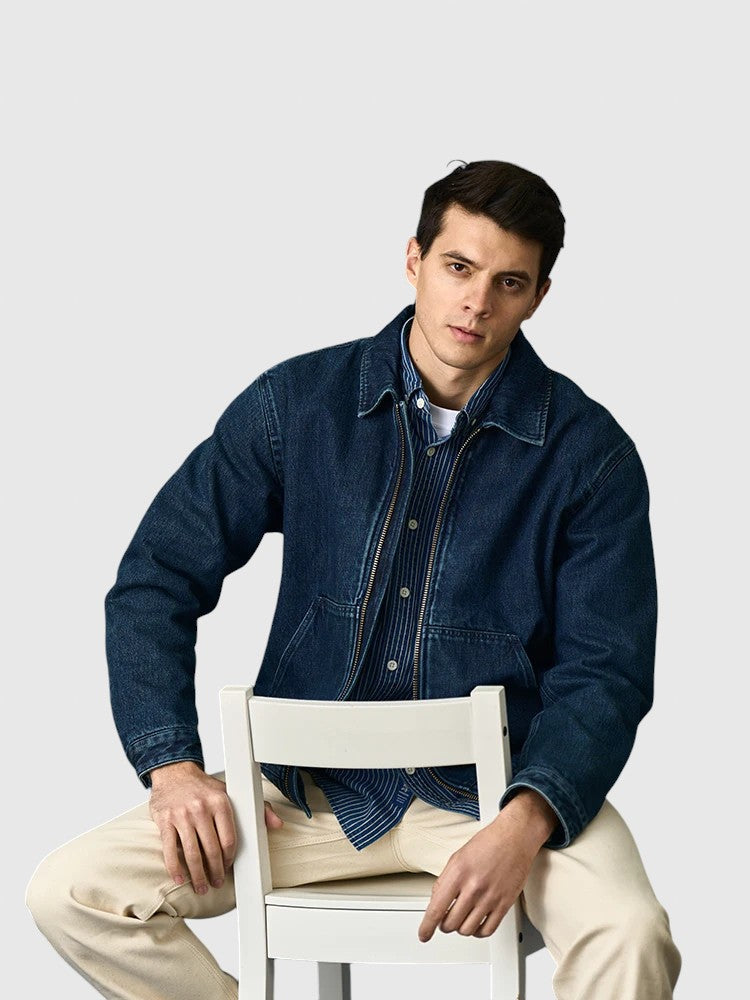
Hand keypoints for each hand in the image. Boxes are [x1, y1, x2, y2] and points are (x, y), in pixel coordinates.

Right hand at [148, 761, 283, 893]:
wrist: (174, 773)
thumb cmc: (203, 787)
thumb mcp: (231, 792)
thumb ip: (257, 807)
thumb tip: (277, 824)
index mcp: (220, 802)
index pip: (229, 839)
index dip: (230, 858)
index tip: (228, 868)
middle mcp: (201, 808)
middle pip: (211, 850)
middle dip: (215, 871)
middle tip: (216, 883)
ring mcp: (181, 815)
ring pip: (192, 854)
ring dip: (197, 875)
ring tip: (201, 886)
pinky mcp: (165, 821)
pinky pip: (170, 850)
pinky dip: (175, 868)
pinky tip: (180, 879)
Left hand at [417, 791, 555, 941]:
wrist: (515, 837)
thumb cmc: (488, 843)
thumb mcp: (457, 857)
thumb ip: (445, 880)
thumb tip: (436, 901)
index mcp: (458, 873)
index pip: (436, 909)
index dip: (427, 926)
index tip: (424, 934)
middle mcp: (473, 887)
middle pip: (450, 924)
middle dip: (444, 925)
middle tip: (445, 919)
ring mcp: (490, 897)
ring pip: (467, 930)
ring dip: (461, 928)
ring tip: (462, 919)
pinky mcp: (504, 904)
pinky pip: (487, 930)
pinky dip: (478, 932)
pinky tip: (476, 924)